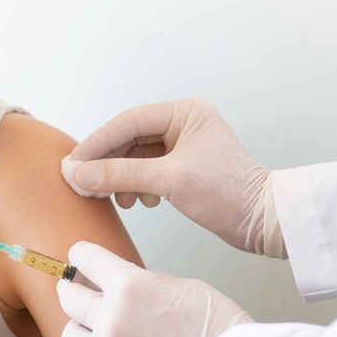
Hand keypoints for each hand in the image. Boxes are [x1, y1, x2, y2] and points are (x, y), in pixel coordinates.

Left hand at [57, 242, 251, 336]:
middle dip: (72, 288)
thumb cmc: (217, 325)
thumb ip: (141, 282)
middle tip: (76, 286)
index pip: (85, 259)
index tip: (78, 256)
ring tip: (90, 323)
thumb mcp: (177, 285)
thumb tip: (120, 282)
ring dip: (78, 325)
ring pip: (69, 334)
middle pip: (68, 296)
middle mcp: (113, 318)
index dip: (80, 255)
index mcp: (129, 286)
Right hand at [62, 98, 285, 257]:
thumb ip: (119, 174)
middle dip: (105, 164)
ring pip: (134, 156)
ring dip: (119, 177)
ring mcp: (182, 145)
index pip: (127, 123)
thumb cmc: (228, 194)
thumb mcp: (168, 181)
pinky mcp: (182, 167)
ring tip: (114, 198)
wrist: (264, 223)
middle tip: (82, 183)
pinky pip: (145, 170)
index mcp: (185, 112)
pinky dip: (134, 185)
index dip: (96, 144)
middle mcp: (182, 123)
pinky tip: (138, 201)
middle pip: (127, 139)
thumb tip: (76, 172)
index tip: (72, 164)